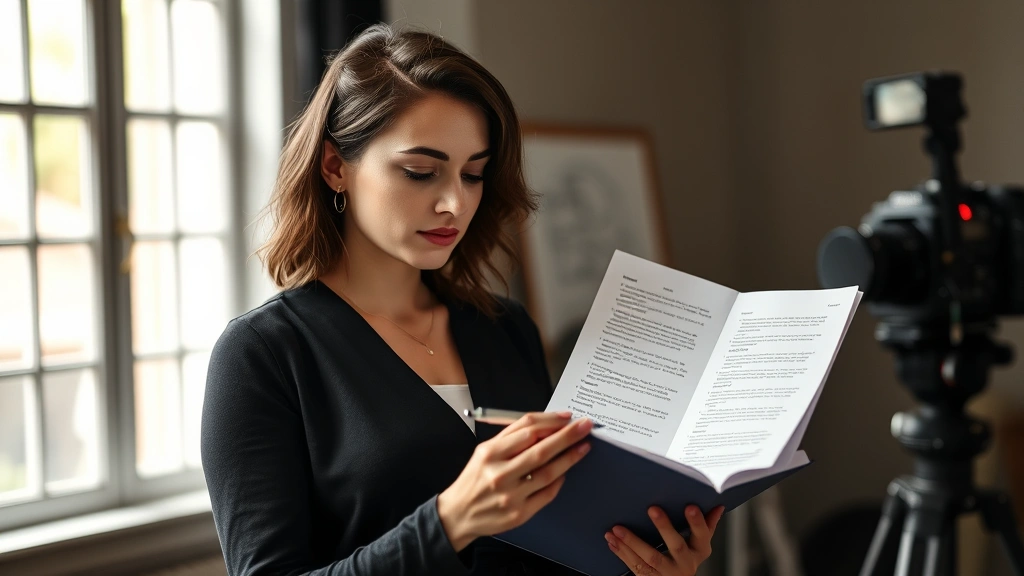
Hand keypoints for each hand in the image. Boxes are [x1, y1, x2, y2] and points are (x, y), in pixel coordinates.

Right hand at [437, 412, 592, 551]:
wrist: (459, 514)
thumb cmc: (475, 479)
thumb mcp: (484, 452)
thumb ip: (511, 438)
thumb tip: (546, 426)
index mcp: (490, 453)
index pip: (526, 430)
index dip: (550, 421)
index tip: (567, 417)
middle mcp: (500, 474)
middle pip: (541, 450)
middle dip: (567, 436)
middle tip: (585, 426)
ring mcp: (511, 496)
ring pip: (548, 473)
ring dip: (570, 457)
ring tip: (584, 447)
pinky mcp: (519, 514)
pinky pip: (547, 494)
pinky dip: (559, 481)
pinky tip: (566, 472)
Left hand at [605, 504, 724, 575]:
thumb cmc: (687, 557)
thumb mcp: (699, 544)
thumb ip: (706, 525)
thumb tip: (717, 505)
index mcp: (699, 550)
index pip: (702, 534)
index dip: (697, 522)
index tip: (690, 506)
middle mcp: (686, 563)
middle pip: (676, 545)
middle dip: (664, 527)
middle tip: (653, 508)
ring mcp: (668, 574)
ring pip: (650, 559)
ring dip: (632, 542)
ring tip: (617, 528)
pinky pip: (635, 567)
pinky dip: (622, 553)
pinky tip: (612, 541)